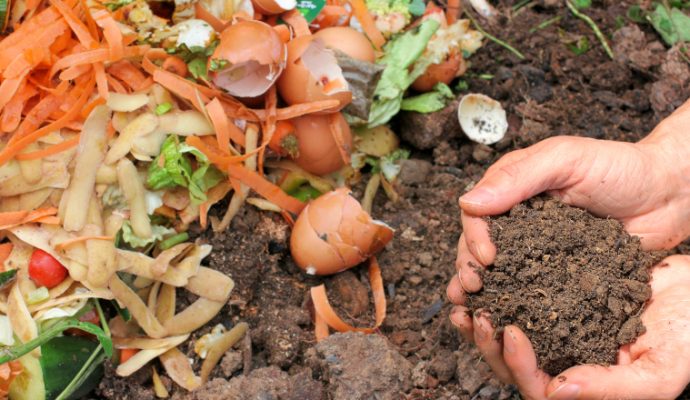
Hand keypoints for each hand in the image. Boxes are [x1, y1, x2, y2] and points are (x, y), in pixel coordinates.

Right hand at [448, 99, 689, 300]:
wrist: (669, 195)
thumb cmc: (620, 167)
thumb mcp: (565, 160)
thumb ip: (518, 177)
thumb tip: (468, 202)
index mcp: (512, 190)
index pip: (477, 214)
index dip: (474, 237)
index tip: (486, 257)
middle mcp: (518, 221)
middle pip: (479, 246)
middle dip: (469, 268)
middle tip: (473, 289)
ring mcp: (537, 249)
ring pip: (499, 272)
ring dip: (483, 291)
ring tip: (473, 311)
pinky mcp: (558, 274)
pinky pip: (531, 290)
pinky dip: (515, 305)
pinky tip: (505, 320)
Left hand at [449, 255, 689, 399]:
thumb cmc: (688, 336)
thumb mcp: (660, 372)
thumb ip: (611, 388)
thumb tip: (556, 392)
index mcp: (584, 385)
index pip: (538, 388)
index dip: (519, 366)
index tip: (510, 332)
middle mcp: (565, 361)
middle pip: (512, 365)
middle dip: (488, 344)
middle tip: (478, 314)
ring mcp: (558, 331)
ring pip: (509, 334)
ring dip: (484, 320)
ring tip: (467, 298)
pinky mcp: (556, 300)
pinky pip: (520, 300)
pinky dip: (501, 290)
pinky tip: (488, 274)